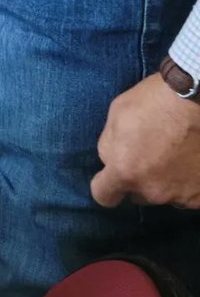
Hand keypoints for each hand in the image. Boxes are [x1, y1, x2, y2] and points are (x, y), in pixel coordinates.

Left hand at [91, 73, 199, 208]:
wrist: (198, 100)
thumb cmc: (154, 102)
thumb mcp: (117, 115)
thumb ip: (110, 145)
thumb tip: (112, 161)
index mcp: (125, 171)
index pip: (105, 196)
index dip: (107, 188)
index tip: (113, 178)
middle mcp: (153, 190)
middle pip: (138, 193)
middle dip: (138, 178)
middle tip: (149, 154)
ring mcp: (182, 196)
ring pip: (165, 193)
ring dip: (165, 180)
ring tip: (174, 154)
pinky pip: (188, 194)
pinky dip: (188, 181)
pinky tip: (190, 160)